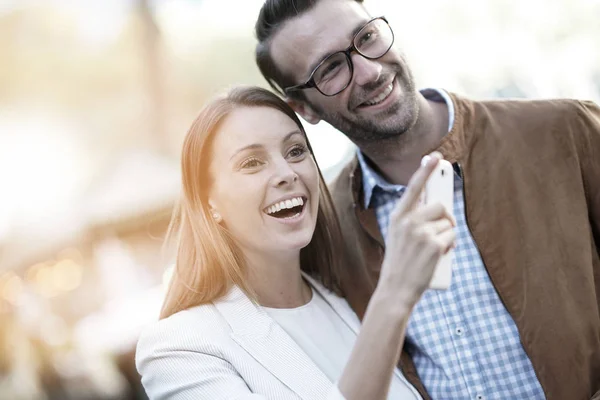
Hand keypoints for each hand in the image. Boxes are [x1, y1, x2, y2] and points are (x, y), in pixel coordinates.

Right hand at [378, 152, 456, 304]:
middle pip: (440, 206)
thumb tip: (437, 206)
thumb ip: (413, 219)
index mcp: (398, 216)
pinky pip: (452, 237)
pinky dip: (450, 246)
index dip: (426, 170)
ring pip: (448, 223)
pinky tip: (438, 256)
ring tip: (433, 250)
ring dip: (447, 235)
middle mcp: (408, 221)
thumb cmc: (400, 262)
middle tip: (442, 229)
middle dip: (446, 218)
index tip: (435, 156)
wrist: (396, 288)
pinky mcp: (434, 244)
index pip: (414, 187)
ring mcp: (421, 232)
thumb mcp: (398, 235)